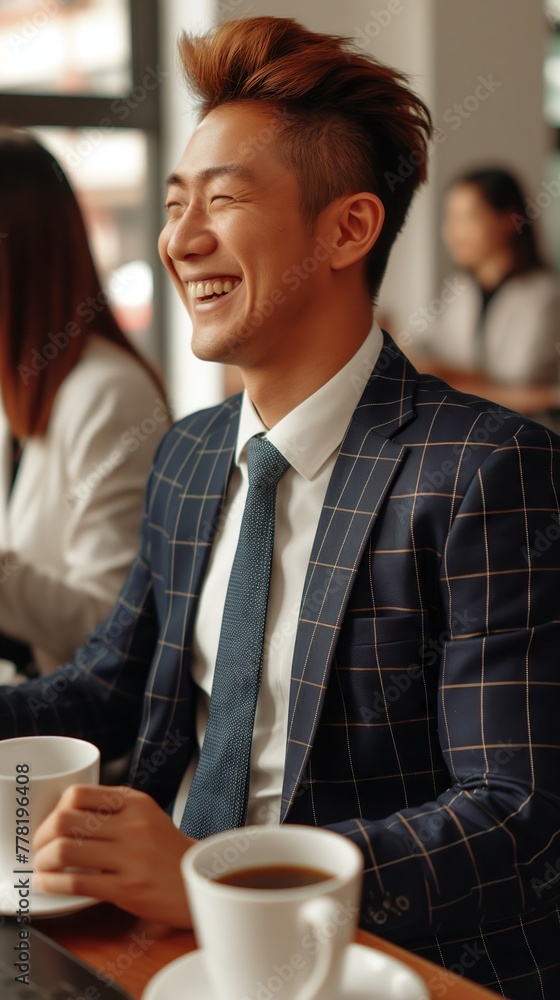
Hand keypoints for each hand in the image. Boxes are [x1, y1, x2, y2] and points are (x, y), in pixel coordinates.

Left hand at [32, 784, 195, 926]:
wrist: (200, 880)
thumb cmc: (168, 851)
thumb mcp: (147, 815)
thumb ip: (114, 809)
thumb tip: (68, 814)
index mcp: (134, 802)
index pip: (78, 793)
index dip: (55, 809)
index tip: (51, 823)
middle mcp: (132, 824)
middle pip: (65, 820)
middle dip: (42, 835)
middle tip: (40, 847)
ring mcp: (130, 856)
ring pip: (66, 850)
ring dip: (43, 860)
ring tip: (42, 866)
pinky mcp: (127, 887)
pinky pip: (77, 882)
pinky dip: (53, 883)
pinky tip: (49, 884)